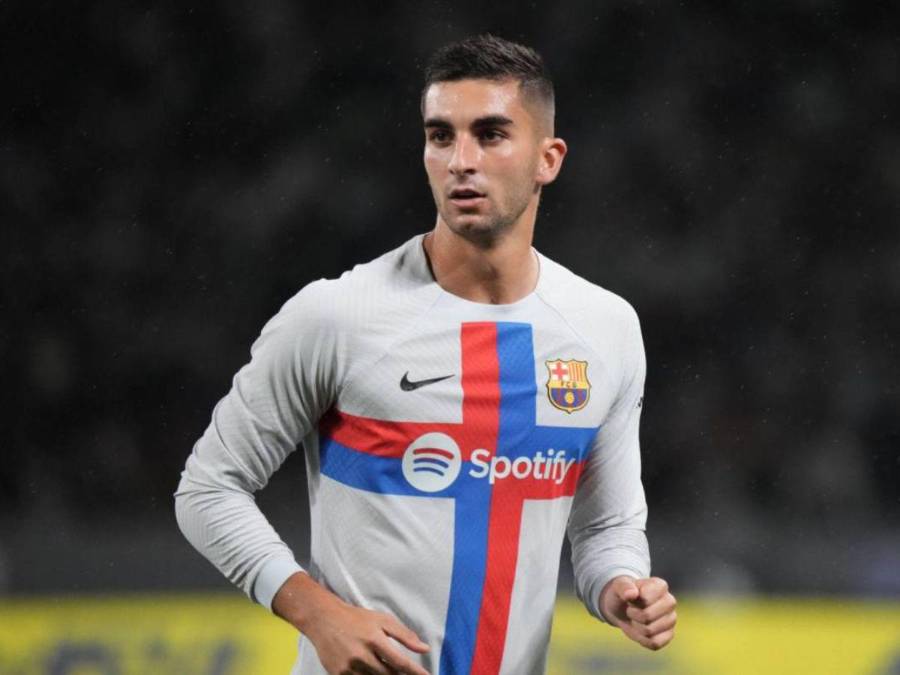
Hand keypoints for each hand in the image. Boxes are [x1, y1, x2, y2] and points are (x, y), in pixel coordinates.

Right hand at [273, 572, 430, 673]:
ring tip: (387, 669)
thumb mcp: (383, 620)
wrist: (324, 620)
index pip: (400, 662)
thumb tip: (424, 648)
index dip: (415, 672)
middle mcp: (361, 654)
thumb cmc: (356, 619)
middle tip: (406, 673)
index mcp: (375, 639)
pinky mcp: (338, 674)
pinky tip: (371, 671)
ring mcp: (349, 667)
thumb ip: (405, 635)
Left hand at [599, 575, 676, 650]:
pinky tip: (640, 630)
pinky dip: (642, 639)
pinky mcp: (669, 634)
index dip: (633, 602)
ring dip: (636, 627)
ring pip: (650, 631)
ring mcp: (671, 619)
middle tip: (631, 610)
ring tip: (636, 619)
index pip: (646, 599)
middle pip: (648, 617)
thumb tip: (631, 594)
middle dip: (633, 615)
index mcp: (660, 586)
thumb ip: (624, 587)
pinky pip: (655, 643)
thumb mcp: (618, 586)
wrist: (622, 607)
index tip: (630, 597)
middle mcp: (670, 601)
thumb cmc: (622, 593)